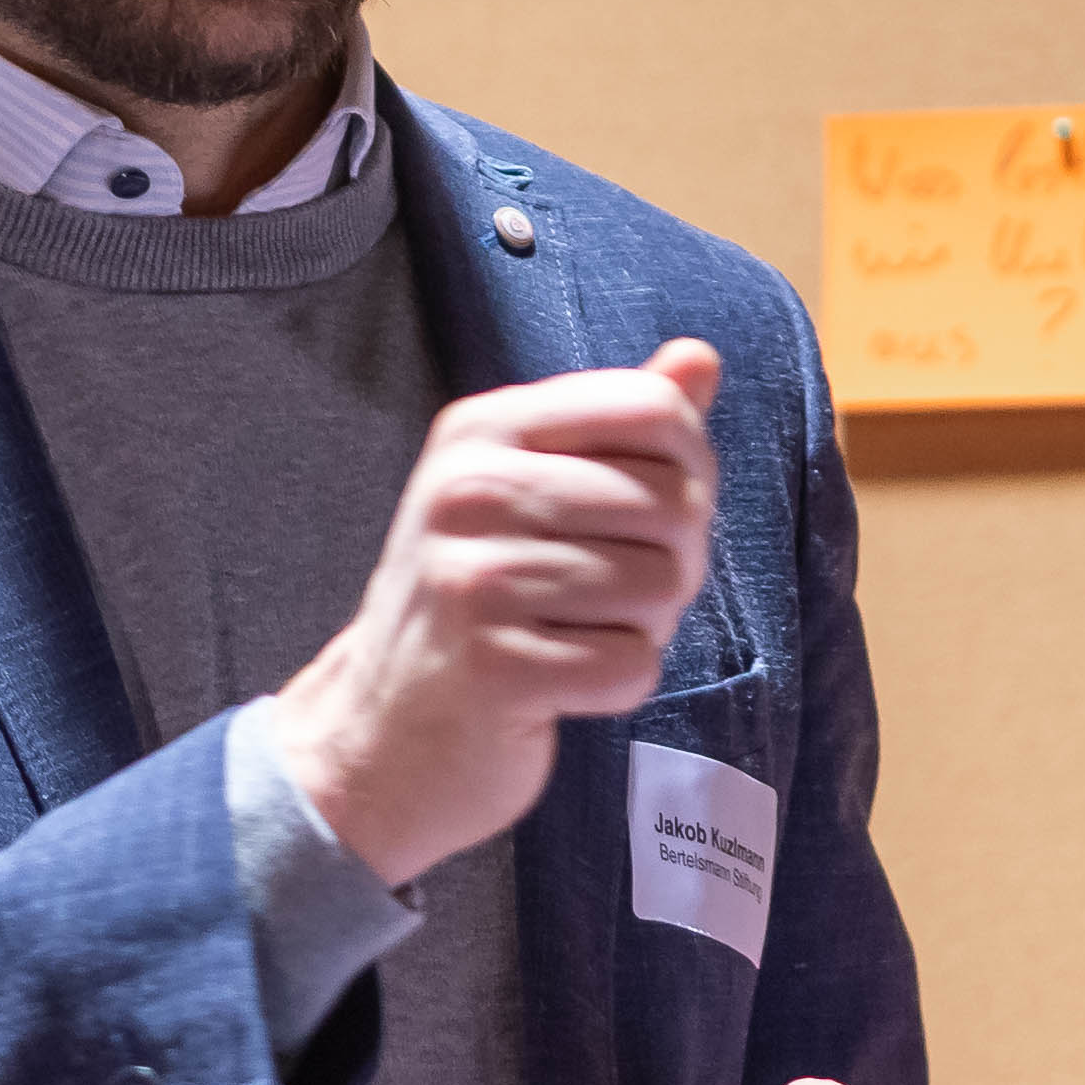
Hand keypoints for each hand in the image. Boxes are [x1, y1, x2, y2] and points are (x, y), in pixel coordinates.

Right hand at [271, 341, 722, 884]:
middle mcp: (468, 492)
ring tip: (588, 632)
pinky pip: (630, 665)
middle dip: (677, 558)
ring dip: (648, 625)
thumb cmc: (479, 595)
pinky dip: (620, 684)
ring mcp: (473, 582)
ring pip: (658, 585)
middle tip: (624, 590)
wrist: (385, 727)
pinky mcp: (493, 669)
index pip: (650, 408)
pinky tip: (569, 681)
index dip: (691, 464)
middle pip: (669, 501)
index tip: (657, 510)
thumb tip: (700, 356)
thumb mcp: (530, 488)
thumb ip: (619, 423)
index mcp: (482, 429)